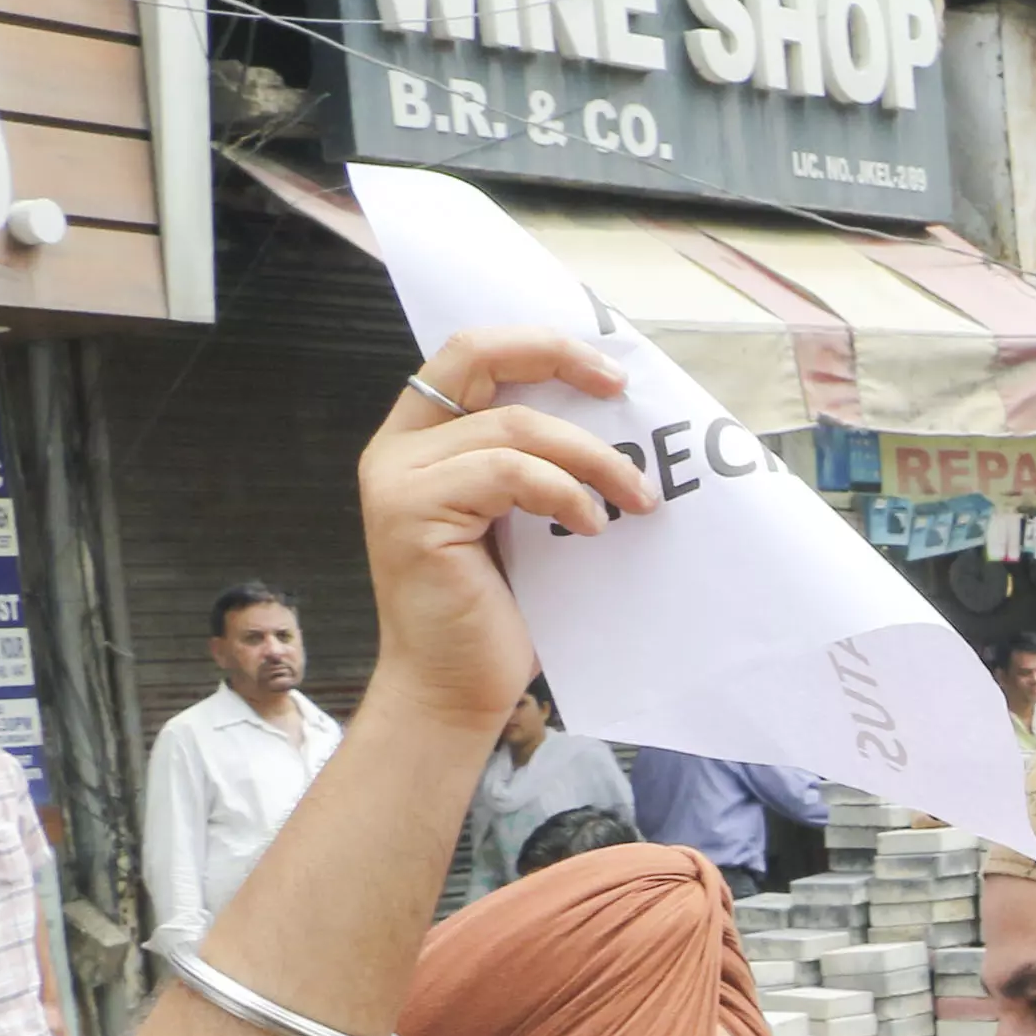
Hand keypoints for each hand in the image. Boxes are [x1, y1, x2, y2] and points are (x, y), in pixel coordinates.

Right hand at [359, 327, 649, 735]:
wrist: (457, 689)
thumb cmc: (501, 614)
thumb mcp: (529, 523)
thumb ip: (542, 468)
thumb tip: (623, 427)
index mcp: (423, 441)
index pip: (472, 355)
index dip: (540, 346)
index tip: (610, 373)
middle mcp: (399, 449)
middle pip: (474, 356)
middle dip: (556, 357)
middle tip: (622, 389)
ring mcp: (399, 478)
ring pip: (512, 428)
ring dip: (592, 458)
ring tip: (637, 499)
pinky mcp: (413, 512)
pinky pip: (509, 474)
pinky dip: (566, 494)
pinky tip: (594, 529)